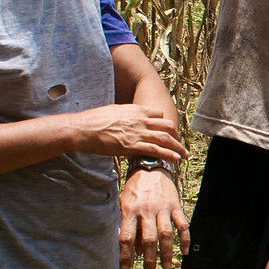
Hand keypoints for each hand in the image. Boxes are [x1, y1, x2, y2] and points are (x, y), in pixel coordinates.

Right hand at [64, 104, 186, 160]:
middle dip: (176, 135)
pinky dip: (169, 154)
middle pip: (167, 125)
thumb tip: (128, 120)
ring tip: (184, 154)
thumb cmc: (94, 120)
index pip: (158, 114)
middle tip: (179, 143)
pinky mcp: (133, 146)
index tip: (168, 131)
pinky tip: (176, 159)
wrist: (84, 128)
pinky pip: (156, 150)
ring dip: (178, 147)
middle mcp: (141, 120)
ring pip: (166, 138)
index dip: (164, 123)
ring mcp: (138, 133)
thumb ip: (126, 115)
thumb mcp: (114, 111)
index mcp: (135, 110)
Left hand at [120, 169, 189, 268]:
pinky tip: (185, 252)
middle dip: (149, 260)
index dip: (125, 256)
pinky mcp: (175, 206)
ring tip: (166, 267)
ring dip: (167, 253)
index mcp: (130, 210)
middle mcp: (147, 210)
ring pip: (166, 235)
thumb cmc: (135, 188)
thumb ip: (129, 226)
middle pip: (149, 240)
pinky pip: (183, 225)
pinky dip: (185, 239)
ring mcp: (163, 208)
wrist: (151, 166)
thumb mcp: (125, 204)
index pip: (127, 238)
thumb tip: (136, 250)